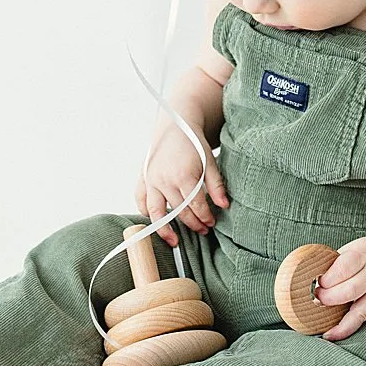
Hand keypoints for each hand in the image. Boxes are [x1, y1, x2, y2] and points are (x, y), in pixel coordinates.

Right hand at [135, 120, 228, 246]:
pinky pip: (141, 201)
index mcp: (183, 175)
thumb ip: (216, 185)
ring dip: (165, 229)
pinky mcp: (142, 178)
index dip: (204, 217)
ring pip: (156, 212)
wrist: (175, 125)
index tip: (211, 223)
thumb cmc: (193, 143)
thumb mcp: (209, 161)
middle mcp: (164, 180)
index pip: (195, 206)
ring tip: (174, 240)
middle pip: (178, 211)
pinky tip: (157, 220)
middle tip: (202, 230)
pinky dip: (146, 213)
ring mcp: (151, 180)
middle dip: (192, 224)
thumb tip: (224, 206)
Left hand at [315, 235, 365, 340]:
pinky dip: (350, 328)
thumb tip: (305, 280)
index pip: (344, 268)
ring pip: (361, 311)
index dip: (328, 279)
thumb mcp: (354, 250)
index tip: (316, 284)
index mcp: (363, 255)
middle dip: (331, 298)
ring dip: (341, 324)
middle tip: (317, 301)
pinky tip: (336, 334)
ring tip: (326, 333)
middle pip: (351, 290)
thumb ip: (335, 264)